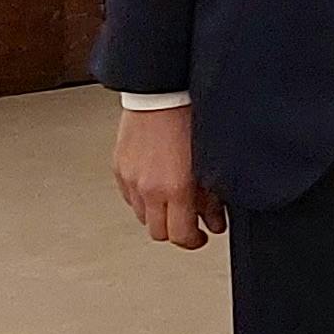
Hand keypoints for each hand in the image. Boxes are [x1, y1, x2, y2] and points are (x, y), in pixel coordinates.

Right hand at [113, 105, 224, 248]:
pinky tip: (158, 186)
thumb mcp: (211, 163)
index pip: (178, 236)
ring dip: (159, 214)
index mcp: (174, 188)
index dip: (192, 242)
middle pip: (158, 232)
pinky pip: (129, 196)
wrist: (162, 92)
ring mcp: (130, 178)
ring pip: (141, 216)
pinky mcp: (119, 167)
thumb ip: (212, 197)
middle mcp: (148, 188)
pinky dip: (143, 198)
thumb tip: (214, 220)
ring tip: (175, 201)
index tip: (201, 237)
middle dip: (176, 231)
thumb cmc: (190, 119)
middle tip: (191, 223)